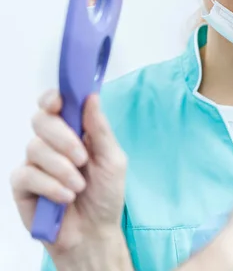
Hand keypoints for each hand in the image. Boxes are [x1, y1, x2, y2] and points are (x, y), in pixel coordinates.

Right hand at [10, 90, 127, 260]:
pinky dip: (51, 186)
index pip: (55, 105)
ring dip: (63, 169)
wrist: (93, 232)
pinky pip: (28, 174)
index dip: (53, 99)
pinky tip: (66, 198)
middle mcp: (51, 143)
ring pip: (36, 148)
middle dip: (64, 138)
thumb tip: (92, 97)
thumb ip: (100, 130)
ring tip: (79, 187)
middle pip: (41, 120)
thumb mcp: (113, 160)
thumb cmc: (105, 194)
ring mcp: (35, 162)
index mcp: (74, 132)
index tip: (59, 102)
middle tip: (83, 158)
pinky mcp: (22, 185)